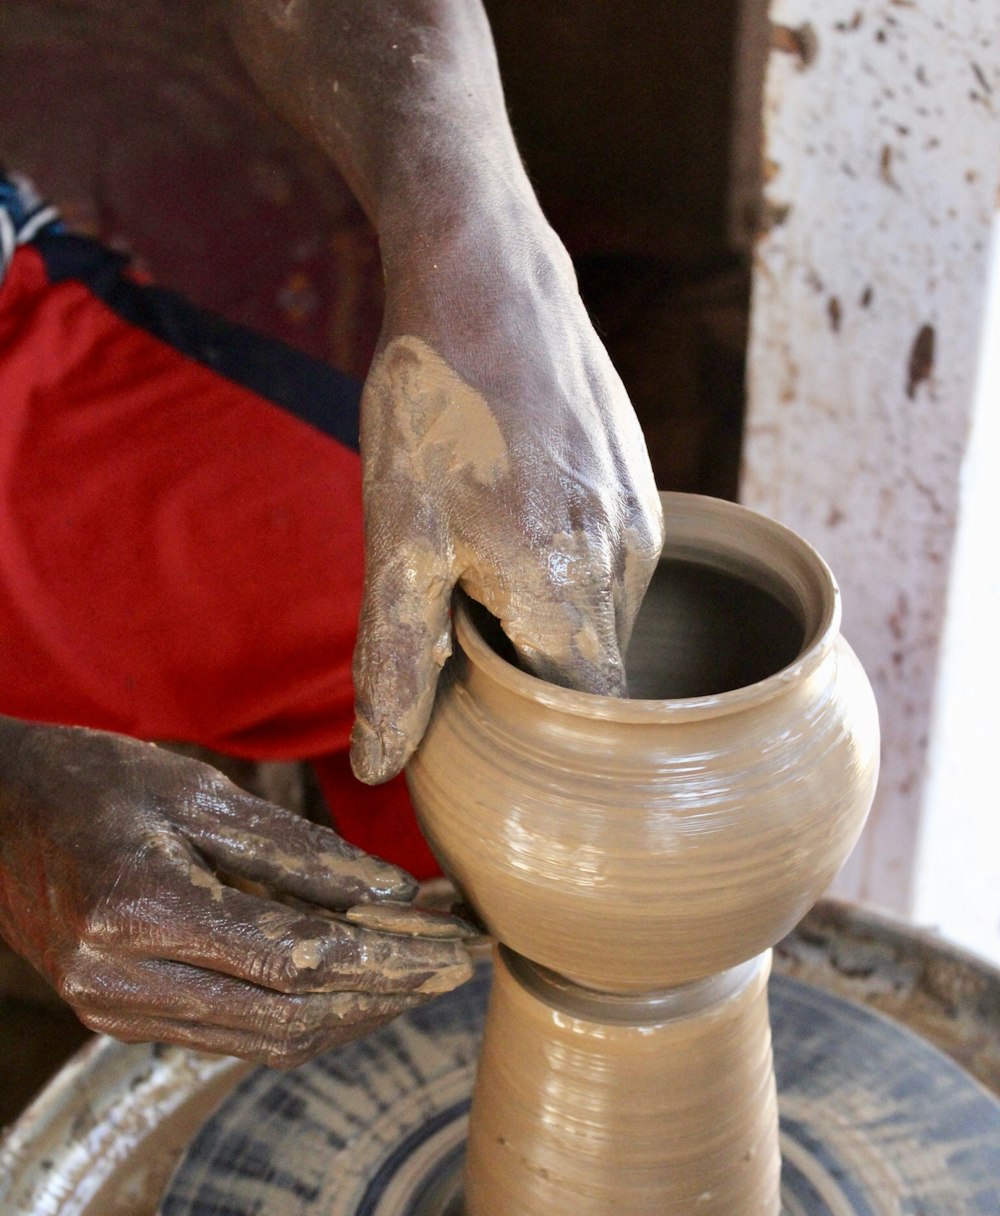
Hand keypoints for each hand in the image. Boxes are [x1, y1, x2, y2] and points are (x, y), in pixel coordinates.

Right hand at [0, 719, 473, 1065]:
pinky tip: (352, 984)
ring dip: (354, 1015)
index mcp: (139, 911)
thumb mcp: (196, 793)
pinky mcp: (120, 1022)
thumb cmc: (90, 782)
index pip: (296, 961)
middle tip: (454, 967)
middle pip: (291, 1020)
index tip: (454, 949)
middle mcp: (120, 982)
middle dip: (386, 999)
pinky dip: (303, 1015)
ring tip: (420, 975)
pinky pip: (234, 1036)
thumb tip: (392, 894)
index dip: (387, 962)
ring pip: (267, 1042)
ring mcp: (115, 1014)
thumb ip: (295, 852)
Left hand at [351, 191, 663, 783]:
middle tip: (459, 615)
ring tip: (480, 547)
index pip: (580, 718)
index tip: (480, 705)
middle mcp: (625, 564)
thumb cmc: (431, 406)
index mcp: (567, 593)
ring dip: (545, 611)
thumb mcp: (395, 540)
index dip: (532, 727)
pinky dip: (563, 564)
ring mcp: (643, 518)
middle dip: (532, 668)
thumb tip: (378, 766)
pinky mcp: (642, 483)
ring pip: (601, 614)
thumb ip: (394, 662)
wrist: (485, 271)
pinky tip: (513, 508)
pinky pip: (610, 561)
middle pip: (590, 670)